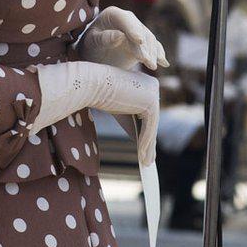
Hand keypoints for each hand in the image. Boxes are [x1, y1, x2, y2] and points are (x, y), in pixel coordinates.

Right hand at [32, 62, 159, 166]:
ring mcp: (153, 93)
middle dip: (150, 142)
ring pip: (152, 126)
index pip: (148, 113)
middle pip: (152, 120)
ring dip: (149, 147)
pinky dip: (145, 143)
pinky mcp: (150, 103)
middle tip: (149, 159)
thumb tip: (142, 142)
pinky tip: (142, 157)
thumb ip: (132, 121)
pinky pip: (149, 127)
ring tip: (146, 162)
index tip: (148, 147)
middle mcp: (153, 86)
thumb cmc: (100, 94)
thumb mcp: (120, 111)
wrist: (92, 83)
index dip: (148, 132)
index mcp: (146, 83)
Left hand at [81, 6, 168, 71]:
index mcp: (112, 14)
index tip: (139, 42)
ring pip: (149, 39)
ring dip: (152, 52)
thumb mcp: (91, 43)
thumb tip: (119, 36)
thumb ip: (103, 38)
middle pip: (140, 31)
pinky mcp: (143, 42)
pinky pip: (154, 46)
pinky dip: (159, 54)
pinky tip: (164, 63)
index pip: (125, 20)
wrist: (93, 55)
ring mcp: (137, 30)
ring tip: (151, 65)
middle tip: (146, 61)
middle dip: (144, 47)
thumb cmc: (89, 47)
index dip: (133, 30)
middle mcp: (127, 19)